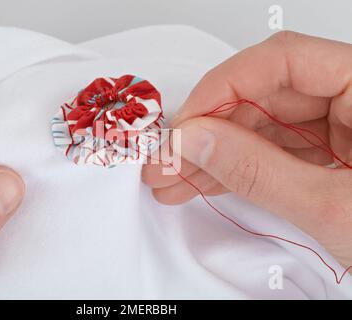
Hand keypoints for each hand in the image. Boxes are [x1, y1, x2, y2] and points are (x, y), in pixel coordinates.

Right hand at [142, 31, 351, 268]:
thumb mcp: (335, 209)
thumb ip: (258, 171)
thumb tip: (195, 140)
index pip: (283, 62)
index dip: (223, 88)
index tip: (184, 124)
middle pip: (263, 96)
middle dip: (207, 131)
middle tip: (167, 159)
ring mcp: (340, 130)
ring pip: (259, 126)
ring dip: (212, 154)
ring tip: (173, 180)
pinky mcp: (326, 158)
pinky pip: (269, 152)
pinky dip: (234, 169)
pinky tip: (204, 182)